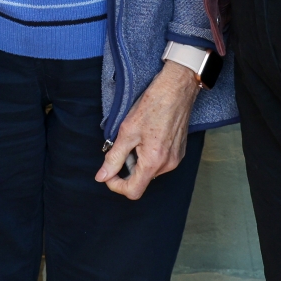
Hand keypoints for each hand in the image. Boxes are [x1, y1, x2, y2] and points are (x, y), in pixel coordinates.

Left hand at [96, 60, 198, 199]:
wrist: (176, 89)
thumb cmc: (152, 106)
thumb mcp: (126, 131)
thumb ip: (114, 158)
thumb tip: (102, 176)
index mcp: (154, 162)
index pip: (133, 191)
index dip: (116, 185)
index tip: (108, 173)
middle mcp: (168, 165)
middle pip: (141, 179)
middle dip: (127, 166)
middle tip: (124, 143)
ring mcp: (175, 159)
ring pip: (149, 170)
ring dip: (138, 159)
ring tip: (138, 136)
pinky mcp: (179, 152)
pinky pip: (160, 162)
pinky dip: (149, 154)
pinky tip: (148, 135)